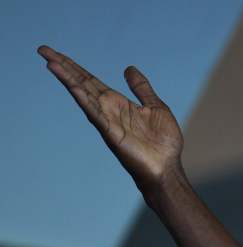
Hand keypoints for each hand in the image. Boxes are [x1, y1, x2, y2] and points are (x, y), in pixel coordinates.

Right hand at [38, 45, 184, 190]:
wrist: (167, 168)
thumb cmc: (163, 143)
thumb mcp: (155, 107)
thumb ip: (141, 88)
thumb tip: (128, 68)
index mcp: (118, 103)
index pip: (90, 80)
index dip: (74, 67)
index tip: (55, 53)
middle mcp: (108, 110)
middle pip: (82, 83)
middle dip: (63, 67)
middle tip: (43, 50)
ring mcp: (108, 122)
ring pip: (84, 96)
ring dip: (68, 79)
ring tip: (51, 63)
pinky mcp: (112, 135)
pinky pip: (97, 115)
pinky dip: (86, 101)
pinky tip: (74, 88)